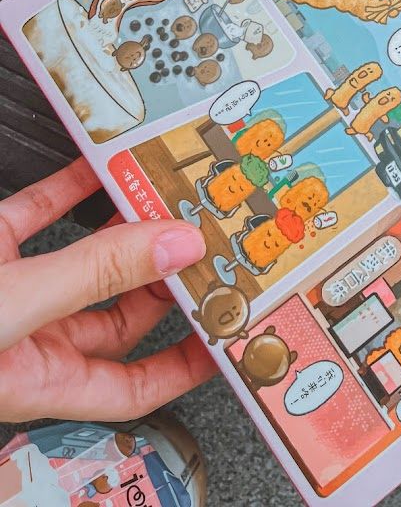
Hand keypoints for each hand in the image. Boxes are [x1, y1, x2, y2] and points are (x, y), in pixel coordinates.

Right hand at [0, 159, 214, 421]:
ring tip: (168, 196)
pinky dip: (72, 187)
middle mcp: (30, 339)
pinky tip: (101, 167)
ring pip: (85, 258)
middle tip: (207, 239)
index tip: (228, 329)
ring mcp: (9, 289)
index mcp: (41, 380)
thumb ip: (94, 274)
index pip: (135, 384)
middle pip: (119, 310)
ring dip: (126, 225)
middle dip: (166, 272)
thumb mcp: (17, 308)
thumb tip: (175, 247)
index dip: (188, 361)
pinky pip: (39, 214)